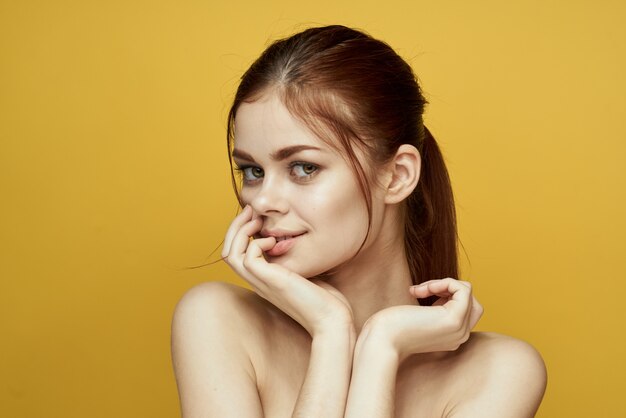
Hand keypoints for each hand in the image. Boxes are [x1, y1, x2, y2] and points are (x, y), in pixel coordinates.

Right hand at [221, 205, 354, 337]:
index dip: (241, 232)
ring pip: (231, 254)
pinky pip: (248, 258)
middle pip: (228, 252)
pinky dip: (257, 242)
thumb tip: (293, 242)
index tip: (255, 216)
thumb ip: (294, 260)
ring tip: (258, 222)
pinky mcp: (271, 281)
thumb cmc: (324, 300)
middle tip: (250, 211)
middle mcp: (257, 281)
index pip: (236, 254)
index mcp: (262, 279)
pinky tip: (274, 240)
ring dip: (241, 232)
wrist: (331, 320)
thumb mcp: (305, 273)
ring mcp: (262, 283)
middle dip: (235, 227)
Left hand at [356, 278, 482, 360]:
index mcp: (453, 337)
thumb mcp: (418, 316)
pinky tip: (423, 289)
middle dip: (448, 288)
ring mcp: (460, 330)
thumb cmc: (390, 327)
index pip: (464, 308)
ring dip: (444, 283)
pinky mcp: (455, 319)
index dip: (445, 294)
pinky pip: (463, 289)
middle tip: (423, 290)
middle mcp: (461, 336)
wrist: (380, 340)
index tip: (420, 294)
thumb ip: (434, 308)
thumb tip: (443, 286)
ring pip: (467, 292)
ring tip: (421, 290)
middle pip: (471, 300)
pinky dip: (444, 282)